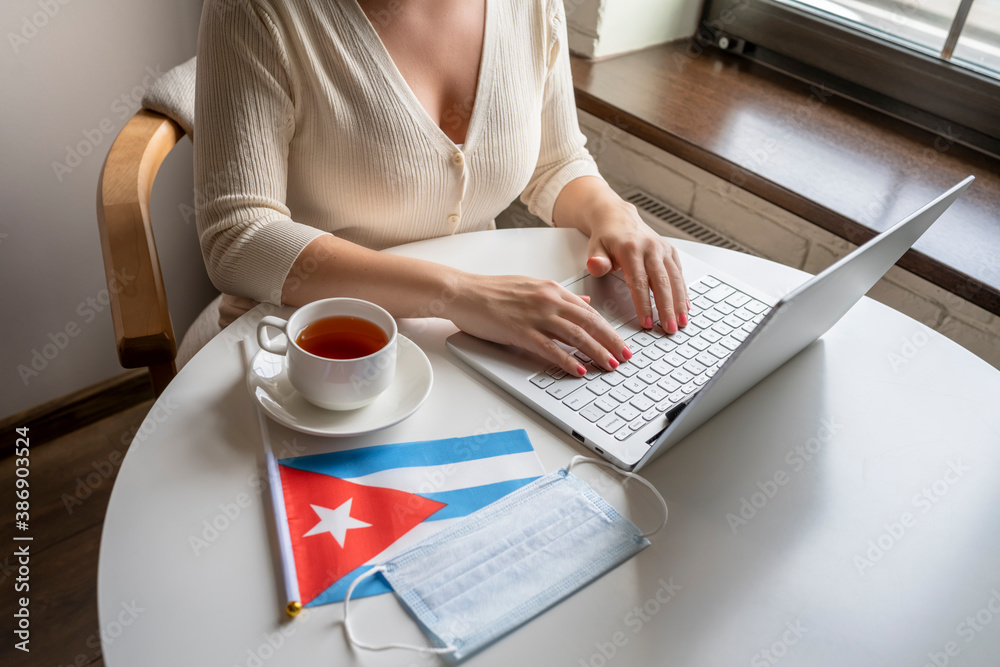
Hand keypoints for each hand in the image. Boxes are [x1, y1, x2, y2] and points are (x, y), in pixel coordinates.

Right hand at [446, 273, 629, 376]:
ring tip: (608, 365)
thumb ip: (559, 296)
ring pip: (575, 335)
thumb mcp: (532, 286)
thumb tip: (583, 302)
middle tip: (625, 357)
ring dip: (596, 352)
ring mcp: (535, 316)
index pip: (589, 311)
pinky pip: (550, 348)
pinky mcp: (520, 331)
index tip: (620, 342)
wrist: (463, 292)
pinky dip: (567, 360)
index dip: (608, 328)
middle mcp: (548, 300)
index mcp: (552, 290)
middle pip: (589, 323)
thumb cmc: (492, 292)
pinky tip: (579, 370)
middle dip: (611, 342)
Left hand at [584, 199, 688, 332]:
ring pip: (675, 278)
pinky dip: (683, 291)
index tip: (646, 322)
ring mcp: (662, 249)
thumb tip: (595, 265)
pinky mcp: (670, 251)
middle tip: (670, 329)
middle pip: (662, 282)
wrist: (618, 216)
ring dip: (679, 302)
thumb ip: (596, 260)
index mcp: (630, 249)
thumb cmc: (606, 237)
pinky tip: (685, 307)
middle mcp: (650, 248)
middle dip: (666, 308)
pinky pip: (679, 273)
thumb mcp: (595, 247)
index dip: (644, 304)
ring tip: (681, 322)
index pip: (639, 281)